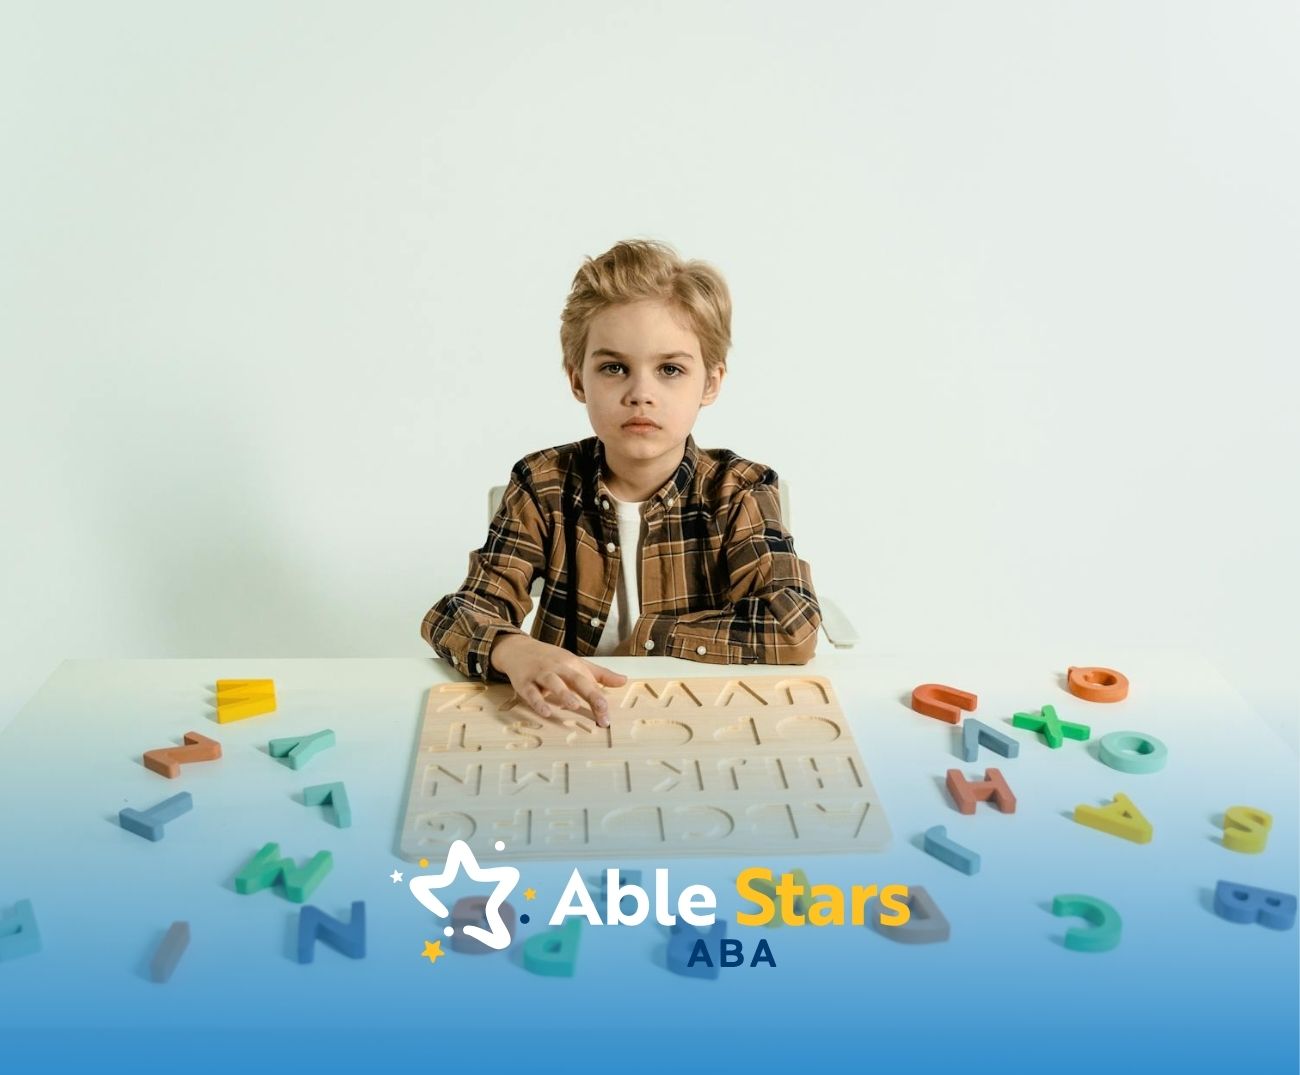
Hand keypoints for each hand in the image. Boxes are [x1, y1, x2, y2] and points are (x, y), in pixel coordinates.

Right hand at [489, 635, 626, 727]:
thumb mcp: (576, 664)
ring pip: (553, 682)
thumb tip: (623, 681)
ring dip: (563, 693)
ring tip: (574, 705)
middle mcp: (558, 668)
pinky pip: (531, 692)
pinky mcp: (524, 682)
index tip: (607, 716)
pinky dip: (538, 702)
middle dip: (590, 695)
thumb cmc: (550, 659)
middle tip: (601, 711)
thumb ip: (600, 675)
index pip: (590, 683)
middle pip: (576, 680)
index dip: (600, 700)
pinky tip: (545, 712)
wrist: (518, 649)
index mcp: (573, 665)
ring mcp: (541, 674)